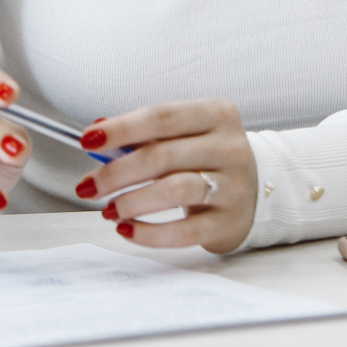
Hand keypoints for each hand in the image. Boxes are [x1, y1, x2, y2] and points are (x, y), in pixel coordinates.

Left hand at [73, 99, 256, 254]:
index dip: (121, 129)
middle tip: (87, 186)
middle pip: (162, 156)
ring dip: (132, 202)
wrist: (258, 190)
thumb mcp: (183, 134)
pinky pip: (185, 231)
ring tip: (109, 209)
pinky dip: (150, 233)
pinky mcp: (230, 222)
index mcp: (215, 114)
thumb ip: (143, 133)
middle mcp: (229, 147)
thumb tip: (97, 133)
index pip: (161, 117)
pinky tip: (127, 230)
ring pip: (174, 191)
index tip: (87, 141)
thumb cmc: (206, 157)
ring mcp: (233, 186)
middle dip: (116, 173)